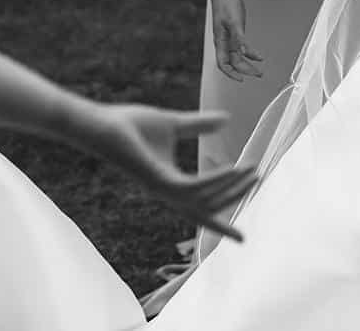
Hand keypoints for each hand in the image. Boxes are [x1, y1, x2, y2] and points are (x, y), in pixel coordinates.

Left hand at [74, 102, 257, 241]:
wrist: (101, 124)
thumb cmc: (129, 125)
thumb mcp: (174, 124)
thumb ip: (199, 125)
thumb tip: (226, 119)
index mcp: (171, 184)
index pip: (201, 209)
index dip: (222, 224)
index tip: (242, 239)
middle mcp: (168, 192)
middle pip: (208, 208)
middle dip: (235, 197)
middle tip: (258, 180)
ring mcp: (163, 189)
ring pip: (206, 199)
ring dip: (232, 187)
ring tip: (252, 169)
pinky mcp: (158, 181)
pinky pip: (195, 188)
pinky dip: (217, 180)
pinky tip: (233, 168)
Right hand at [211, 0, 262, 80]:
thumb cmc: (226, 5)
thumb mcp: (234, 22)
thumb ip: (239, 38)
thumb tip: (244, 53)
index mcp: (220, 41)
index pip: (223, 64)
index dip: (231, 74)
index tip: (242, 80)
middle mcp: (224, 43)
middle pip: (233, 62)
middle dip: (245, 70)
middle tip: (258, 75)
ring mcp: (229, 39)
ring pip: (238, 57)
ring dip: (248, 64)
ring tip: (259, 70)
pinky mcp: (235, 34)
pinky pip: (242, 48)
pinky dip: (250, 53)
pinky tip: (258, 56)